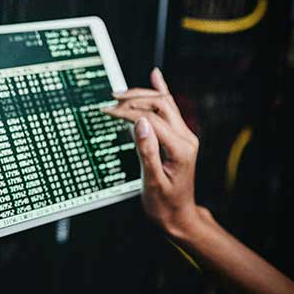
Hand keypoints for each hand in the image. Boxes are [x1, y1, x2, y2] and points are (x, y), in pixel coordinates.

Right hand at [103, 68, 201, 235]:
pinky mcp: (179, 138)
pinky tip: (156, 77)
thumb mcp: (152, 181)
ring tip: (120, 95)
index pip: (151, 118)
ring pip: (164, 104)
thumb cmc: (164, 204)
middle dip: (135, 98)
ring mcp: (184, 136)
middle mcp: (186, 138)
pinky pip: (170, 109)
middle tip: (111, 100)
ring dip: (143, 95)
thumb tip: (139, 122)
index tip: (107, 112)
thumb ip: (147, 150)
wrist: (179, 216)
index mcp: (180, 148)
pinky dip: (162, 91)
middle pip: (161, 104)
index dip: (127, 112)